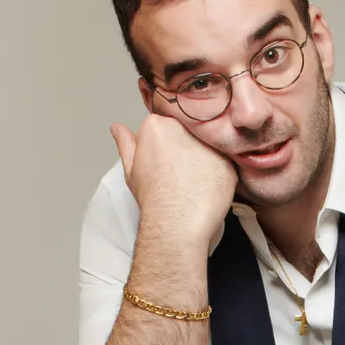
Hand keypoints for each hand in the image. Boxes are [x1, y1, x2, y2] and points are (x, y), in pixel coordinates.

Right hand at [110, 114, 236, 245]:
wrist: (176, 223)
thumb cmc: (153, 198)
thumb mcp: (130, 168)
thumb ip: (126, 142)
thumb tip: (117, 127)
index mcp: (157, 124)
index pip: (166, 121)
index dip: (166, 141)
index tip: (166, 157)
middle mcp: (184, 127)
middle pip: (188, 128)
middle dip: (186, 143)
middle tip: (181, 168)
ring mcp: (208, 142)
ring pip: (207, 142)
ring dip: (204, 154)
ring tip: (195, 177)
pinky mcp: (227, 158)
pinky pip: (224, 158)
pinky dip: (218, 169)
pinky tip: (208, 184)